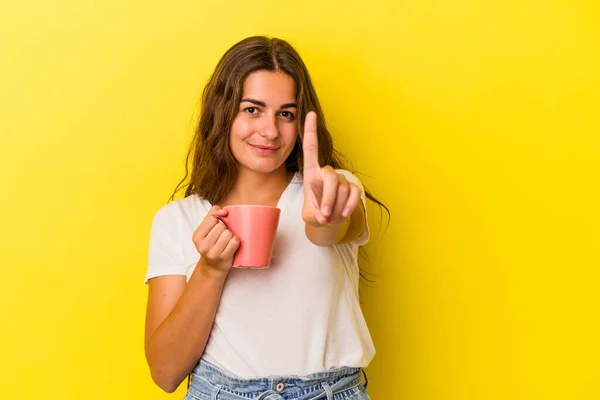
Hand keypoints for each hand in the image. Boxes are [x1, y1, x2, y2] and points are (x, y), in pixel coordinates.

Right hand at [192, 206, 239, 272]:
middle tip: (222, 236)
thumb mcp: (206, 230)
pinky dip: (236, 242)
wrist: (213, 267)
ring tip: (227, 241)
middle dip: (224, 228)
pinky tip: (232, 245)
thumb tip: (223, 210)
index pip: (212, 218)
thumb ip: (212, 214)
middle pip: (221, 226)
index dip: (218, 220)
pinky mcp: (224, 257)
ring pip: (228, 233)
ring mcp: (213, 253)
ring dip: (230, 235)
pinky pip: (235, 242)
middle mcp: (203, 245)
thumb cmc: (211, 245)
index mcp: (197, 236)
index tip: (219, 225)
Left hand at [301, 111, 361, 225]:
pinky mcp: (352, 188)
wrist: (327, 221)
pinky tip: (343, 214)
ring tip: (330, 216)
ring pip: (342, 188)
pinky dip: (348, 206)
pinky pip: (354, 193)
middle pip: (330, 176)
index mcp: (311, 173)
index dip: (310, 131)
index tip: (310, 113)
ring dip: (336, 206)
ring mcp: (341, 179)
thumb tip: (324, 216)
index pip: (310, 148)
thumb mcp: (308, 215)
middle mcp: (326, 172)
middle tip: (324, 215)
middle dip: (328, 198)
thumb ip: (314, 215)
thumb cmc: (315, 213)